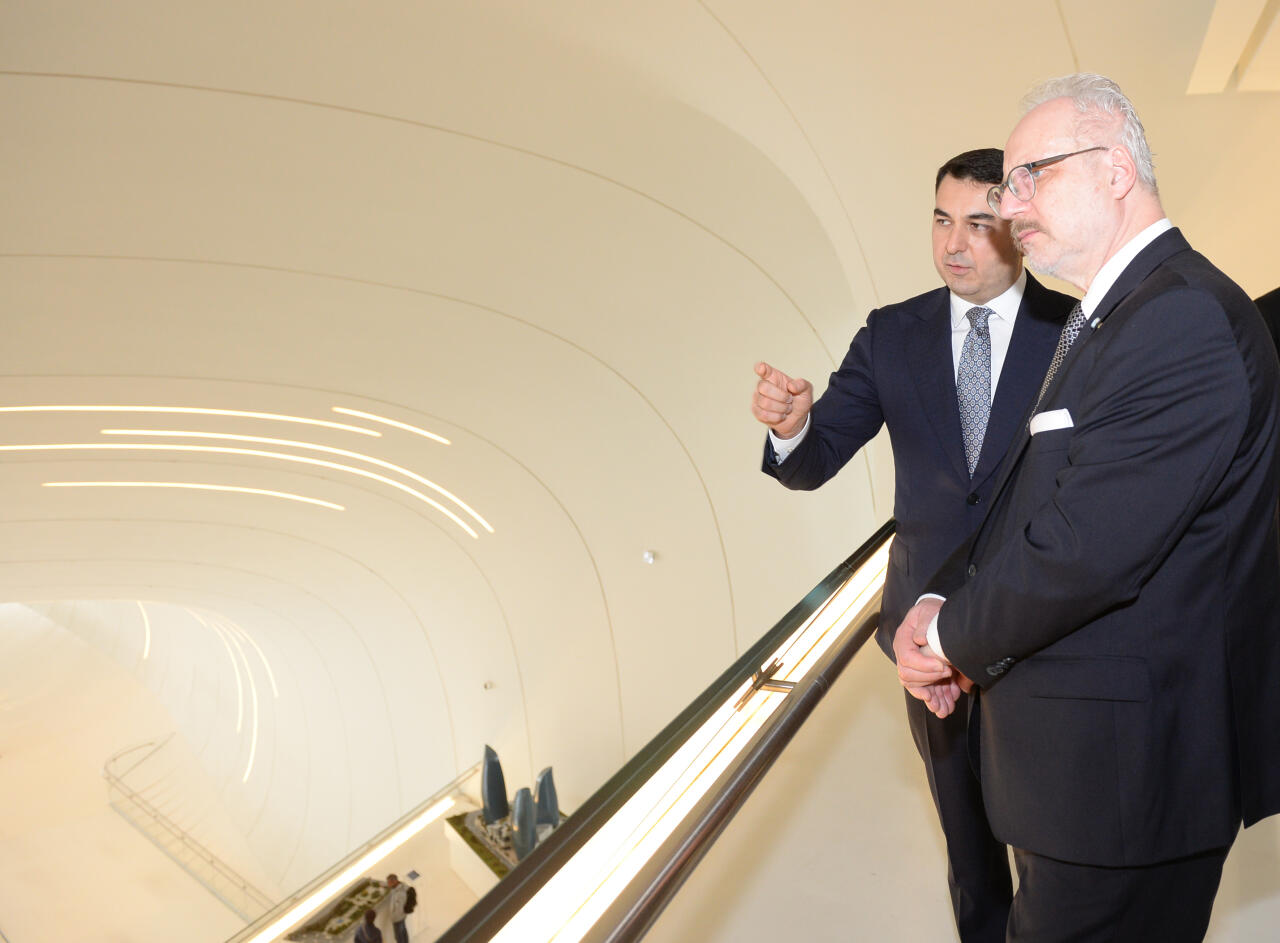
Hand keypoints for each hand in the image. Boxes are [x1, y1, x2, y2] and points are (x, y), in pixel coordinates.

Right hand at [751, 361, 812, 438]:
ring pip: (765, 403)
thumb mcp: (806, 390)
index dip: (760, 368)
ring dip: (781, 408)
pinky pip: (764, 415)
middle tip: (790, 399)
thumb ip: (802, 385)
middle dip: (781, 396)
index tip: (761, 368)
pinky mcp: (757, 411)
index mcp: (773, 376)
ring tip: (787, 408)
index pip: (764, 369)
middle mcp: (763, 386)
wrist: (797, 418)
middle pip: (763, 387)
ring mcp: (758, 399)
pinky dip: (777, 417)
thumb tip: (791, 386)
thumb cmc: (799, 400)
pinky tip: (781, 415)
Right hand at [893, 598, 960, 717]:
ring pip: (916, 688)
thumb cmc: (932, 612)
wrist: (938, 616)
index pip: (907, 658)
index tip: (943, 666)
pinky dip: (936, 699)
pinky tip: (946, 705)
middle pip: (908, 675)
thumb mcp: (928, 612)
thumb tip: (919, 639)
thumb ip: (924, 624)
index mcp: (903, 640)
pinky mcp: (925, 675)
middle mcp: (905, 655)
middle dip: (929, 680)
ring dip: (932, 699)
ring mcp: (914, 667)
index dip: (924, 665)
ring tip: (945, 708)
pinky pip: (926, 691)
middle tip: (948, 674)